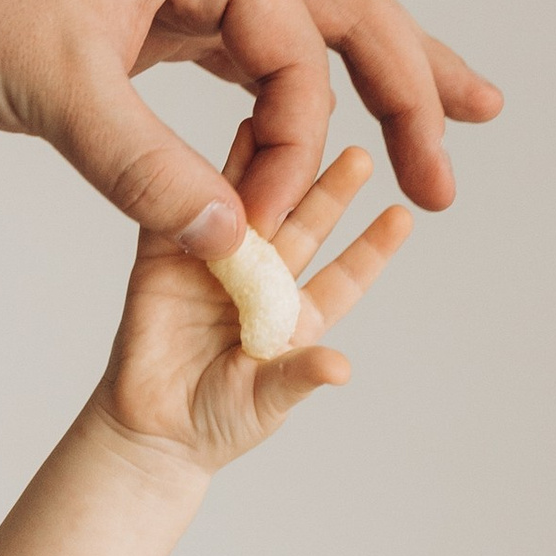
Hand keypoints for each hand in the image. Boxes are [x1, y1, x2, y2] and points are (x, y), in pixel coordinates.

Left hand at [0, 0, 500, 247]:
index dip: (296, 146)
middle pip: (338, 7)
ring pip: (293, 31)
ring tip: (432, 127)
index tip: (261, 226)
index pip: (294, 47)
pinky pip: (235, 59)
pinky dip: (276, 99)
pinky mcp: (135, 18)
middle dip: (409, 75)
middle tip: (476, 137)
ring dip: (358, 81)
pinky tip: (299, 137)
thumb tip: (231, 247)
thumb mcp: (56, 89)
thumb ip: (147, 172)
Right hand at [92, 142, 409, 476]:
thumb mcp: (265, 403)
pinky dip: (203, 173)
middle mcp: (263, 282)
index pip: (343, 277)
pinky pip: (186, 209)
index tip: (403, 216)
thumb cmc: (216, 424)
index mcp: (295, 316)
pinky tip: (228, 139)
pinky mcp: (167, 258)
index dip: (371, 248)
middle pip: (304, 228)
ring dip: (272, 167)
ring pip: (251, 207)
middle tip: (360, 155)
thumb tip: (340, 368)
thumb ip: (297, 377)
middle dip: (331, 192)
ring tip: (296, 122)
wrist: (151, 434)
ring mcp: (217, 265)